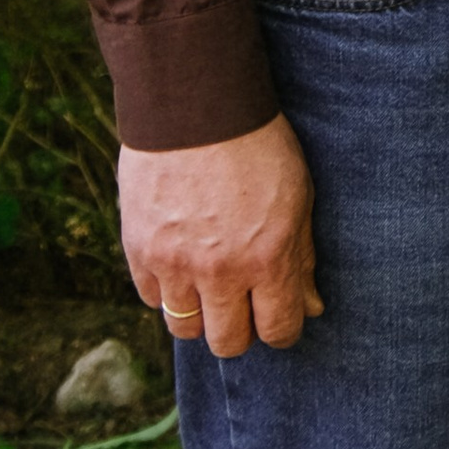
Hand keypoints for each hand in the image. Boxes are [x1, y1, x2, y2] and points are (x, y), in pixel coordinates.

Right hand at [121, 114, 322, 359]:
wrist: (195, 105)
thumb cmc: (258, 146)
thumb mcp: (297, 197)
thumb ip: (301, 258)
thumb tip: (309, 307)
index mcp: (268, 259)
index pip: (279, 330)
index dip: (282, 330)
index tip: (278, 317)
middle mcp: (221, 272)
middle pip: (228, 343)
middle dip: (240, 330)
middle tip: (242, 304)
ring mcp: (175, 264)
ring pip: (185, 329)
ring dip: (200, 313)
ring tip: (208, 285)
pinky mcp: (139, 251)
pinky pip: (151, 297)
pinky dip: (166, 288)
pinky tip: (180, 261)